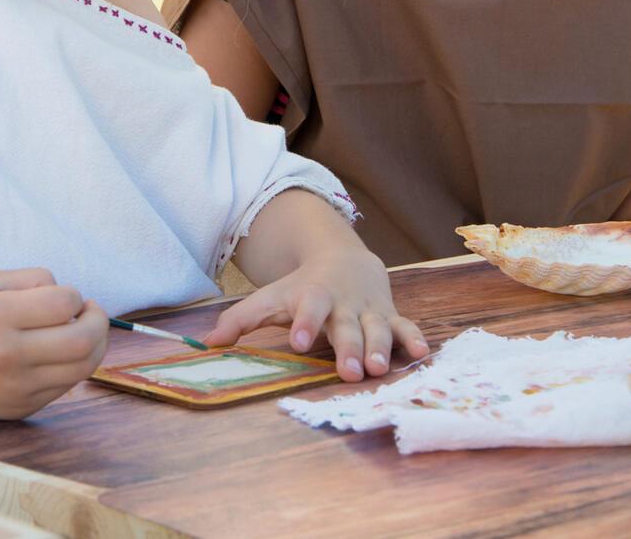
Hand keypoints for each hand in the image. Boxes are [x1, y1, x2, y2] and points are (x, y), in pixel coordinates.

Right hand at [0, 268, 109, 418]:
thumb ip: (33, 281)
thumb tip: (75, 300)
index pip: (63, 303)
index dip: (74, 295)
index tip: (67, 296)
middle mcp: (7, 355)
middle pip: (83, 340)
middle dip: (98, 320)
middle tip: (90, 312)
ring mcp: (15, 388)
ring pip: (83, 367)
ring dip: (94, 344)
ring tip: (81, 330)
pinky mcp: (21, 408)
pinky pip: (65, 385)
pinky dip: (73, 366)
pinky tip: (60, 353)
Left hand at [203, 245, 427, 382]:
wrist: (346, 259)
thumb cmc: (302, 287)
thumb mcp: (271, 298)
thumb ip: (241, 320)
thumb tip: (208, 343)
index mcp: (313, 297)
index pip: (308, 308)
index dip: (304, 324)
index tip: (298, 341)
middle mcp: (344, 304)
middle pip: (347, 326)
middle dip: (349, 347)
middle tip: (350, 370)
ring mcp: (369, 310)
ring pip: (378, 329)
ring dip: (381, 348)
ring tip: (380, 368)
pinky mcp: (390, 316)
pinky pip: (405, 327)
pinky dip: (414, 338)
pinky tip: (422, 353)